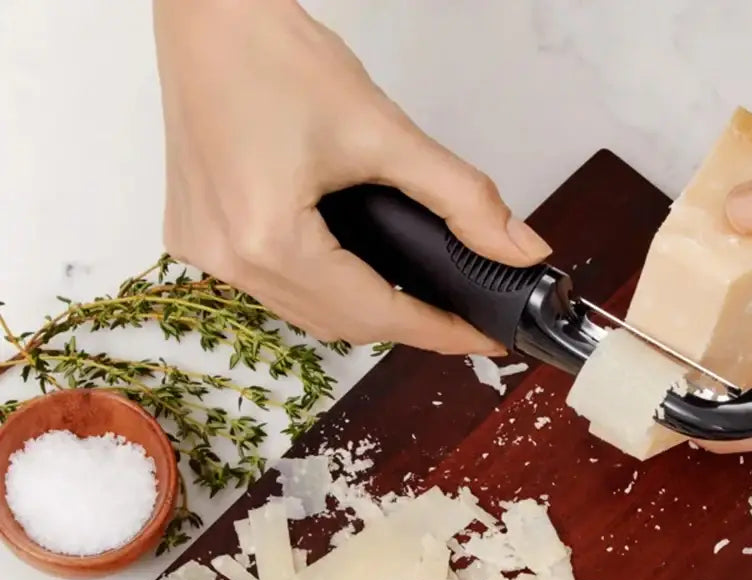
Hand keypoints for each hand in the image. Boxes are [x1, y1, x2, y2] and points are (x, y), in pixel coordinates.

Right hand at [152, 0, 550, 353]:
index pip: (376, 314)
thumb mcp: (384, 130)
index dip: (438, 332)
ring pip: (305, 313)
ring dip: (362, 311)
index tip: (484, 338)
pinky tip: (354, 275)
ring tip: (418, 299)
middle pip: (340, 324)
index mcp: (268, 239)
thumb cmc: (274, 53)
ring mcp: (205, 251)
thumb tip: (517, 249)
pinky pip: (273, 289)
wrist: (206, 13)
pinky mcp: (197, 237)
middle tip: (460, 317)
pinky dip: (321, 290)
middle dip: (406, 325)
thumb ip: (462, 198)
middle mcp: (229, 259)